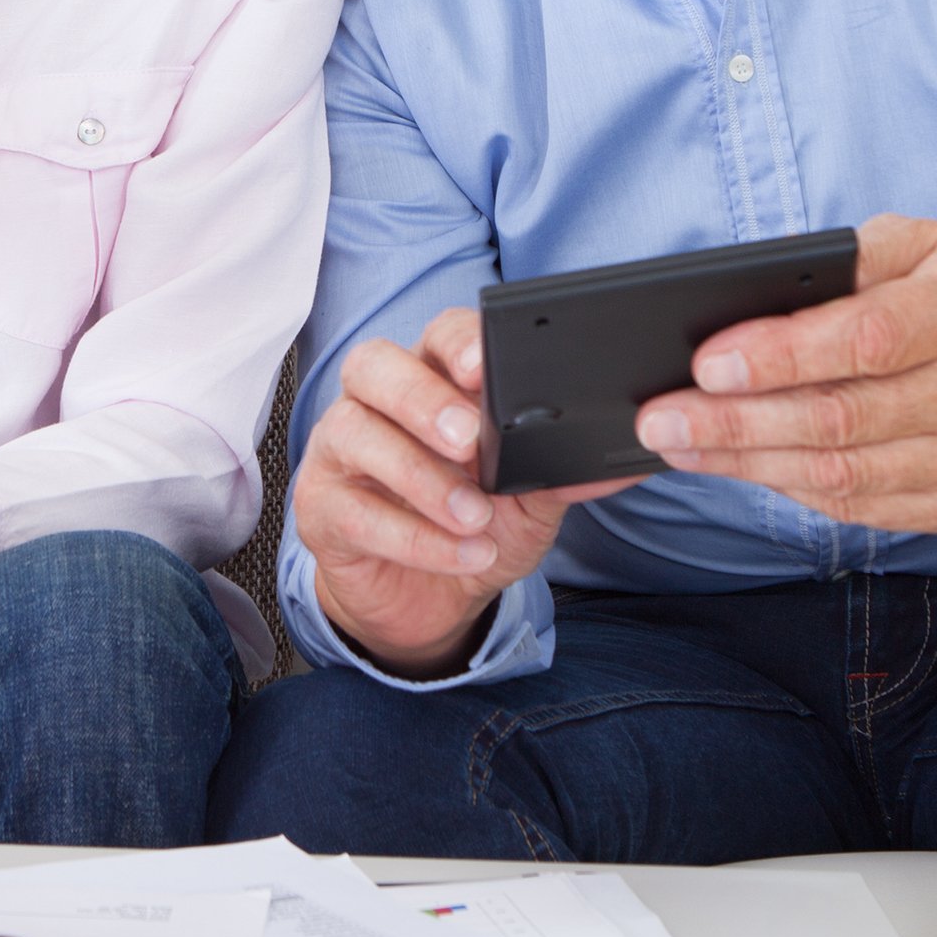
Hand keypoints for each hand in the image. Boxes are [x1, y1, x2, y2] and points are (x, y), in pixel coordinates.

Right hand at [291, 308, 638, 678]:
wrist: (432, 599)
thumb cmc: (478, 526)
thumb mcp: (531, 499)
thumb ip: (561, 471)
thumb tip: (616, 461)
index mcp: (431, 379)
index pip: (437, 337)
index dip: (456, 343)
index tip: (482, 366)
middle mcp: (375, 402)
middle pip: (373, 366)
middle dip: (421, 397)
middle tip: (468, 437)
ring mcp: (338, 451)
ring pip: (355, 433)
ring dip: (420, 476)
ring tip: (475, 515)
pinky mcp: (320, 507)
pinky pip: (354, 511)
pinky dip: (414, 536)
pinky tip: (463, 553)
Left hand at [632, 215, 936, 531]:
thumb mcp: (925, 242)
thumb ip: (850, 260)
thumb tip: (758, 296)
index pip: (867, 340)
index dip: (781, 356)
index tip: (706, 363)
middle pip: (842, 419)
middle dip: (735, 422)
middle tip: (661, 418)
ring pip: (844, 473)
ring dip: (749, 463)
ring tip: (681, 446)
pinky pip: (863, 506)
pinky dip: (794, 488)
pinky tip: (745, 467)